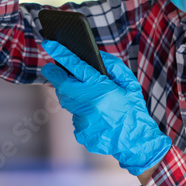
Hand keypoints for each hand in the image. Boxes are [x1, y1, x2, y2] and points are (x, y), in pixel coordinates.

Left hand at [41, 40, 171, 175]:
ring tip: (85, 95)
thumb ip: (113, 66)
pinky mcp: (81, 132)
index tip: (48, 44)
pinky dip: (82, 114)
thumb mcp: (130, 83)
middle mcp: (89, 104)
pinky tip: (95, 117)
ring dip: (71, 95)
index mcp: (102, 89)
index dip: (60, 53)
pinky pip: (75, 118)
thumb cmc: (134, 109)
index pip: (76, 66)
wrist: (137, 141)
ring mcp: (83, 120)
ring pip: (68, 102)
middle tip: (49, 68)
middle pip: (62, 84)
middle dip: (53, 74)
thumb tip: (96, 55)